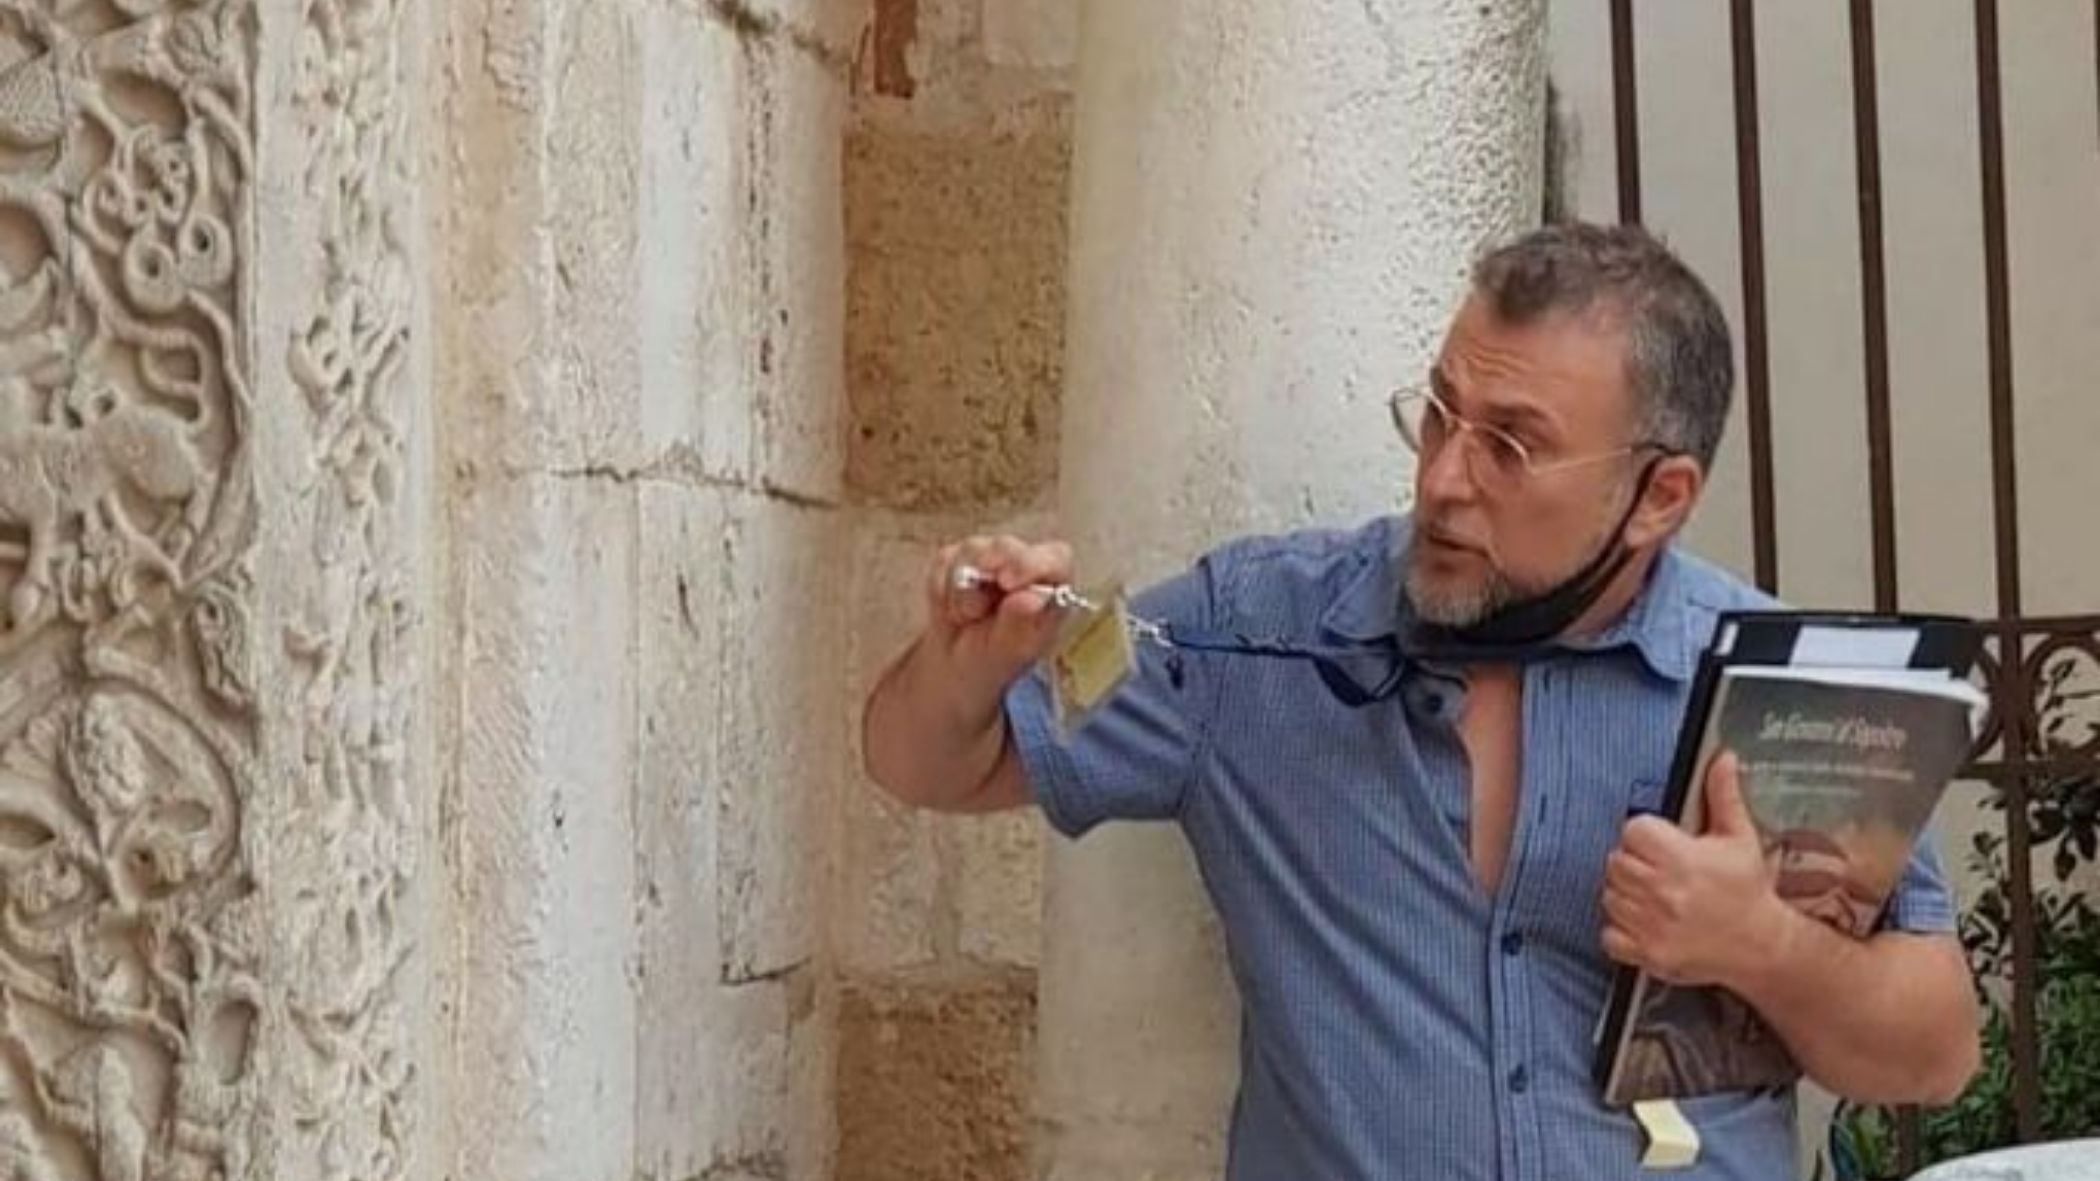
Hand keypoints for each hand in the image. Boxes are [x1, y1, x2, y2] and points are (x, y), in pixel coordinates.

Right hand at [921, 535, 1075, 700]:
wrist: (958, 662)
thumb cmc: (997, 656)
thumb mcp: (1011, 650)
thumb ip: (1020, 624)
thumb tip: (1030, 599)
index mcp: (1051, 583)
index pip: (1056, 557)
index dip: (1033, 563)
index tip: (1007, 582)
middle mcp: (1023, 561)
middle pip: (1007, 547)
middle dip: (985, 578)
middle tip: (975, 612)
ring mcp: (989, 554)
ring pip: (971, 551)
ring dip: (962, 593)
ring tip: (969, 619)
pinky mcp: (957, 555)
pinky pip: (945, 561)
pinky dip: (942, 591)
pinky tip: (953, 610)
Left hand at [1600, 752, 1793, 987]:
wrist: (1761, 945)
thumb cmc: (1748, 890)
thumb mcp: (1740, 838)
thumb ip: (1723, 796)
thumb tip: (1722, 759)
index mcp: (1682, 859)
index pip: (1633, 830)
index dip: (1645, 834)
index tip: (1661, 844)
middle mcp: (1663, 892)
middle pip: (1615, 861)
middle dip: (1634, 862)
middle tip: (1658, 870)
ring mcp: (1653, 925)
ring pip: (1609, 896)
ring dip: (1625, 895)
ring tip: (1655, 896)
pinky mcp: (1648, 953)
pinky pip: (1609, 935)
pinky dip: (1620, 931)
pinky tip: (1646, 922)